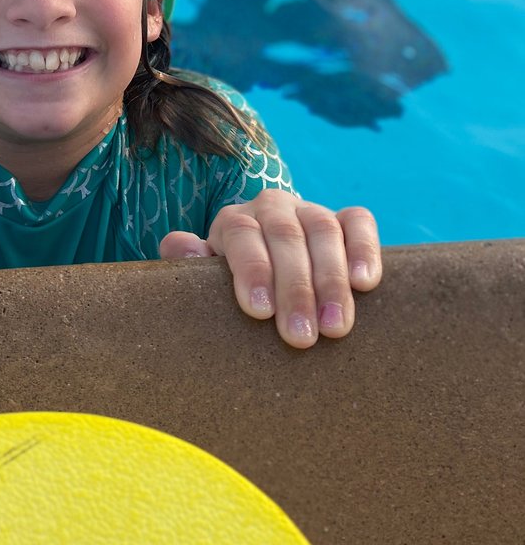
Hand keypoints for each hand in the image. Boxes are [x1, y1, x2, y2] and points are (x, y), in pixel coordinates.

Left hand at [159, 189, 381, 347]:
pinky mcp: (346, 220)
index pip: (241, 234)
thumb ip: (191, 262)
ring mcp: (310, 211)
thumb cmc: (236, 288)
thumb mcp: (207, 280)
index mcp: (234, 221)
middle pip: (284, 236)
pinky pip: (359, 223)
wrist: (270, 272)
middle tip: (301, 337)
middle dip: (294, 287)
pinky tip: (365, 282)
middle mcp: (271, 208)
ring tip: (335, 327)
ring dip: (331, 279)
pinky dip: (364, 248)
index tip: (260, 311)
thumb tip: (180, 246)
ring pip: (323, 230)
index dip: (252, 269)